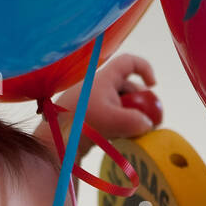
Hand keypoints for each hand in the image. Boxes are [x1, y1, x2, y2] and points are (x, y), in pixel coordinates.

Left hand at [37, 53, 159, 157]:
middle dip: (140, 103)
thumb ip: (134, 121)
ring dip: (130, 118)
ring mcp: (93, 105)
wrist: (52, 143)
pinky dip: (119, 127)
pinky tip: (120, 139)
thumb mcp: (111, 121)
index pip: (129, 62)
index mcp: (104, 79)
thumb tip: (148, 124)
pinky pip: (110, 119)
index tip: (153, 86)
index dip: (145, 69)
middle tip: (148, 121)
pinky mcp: (88, 121)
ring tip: (134, 133)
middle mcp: (98, 88)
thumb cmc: (79, 125)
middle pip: (128, 88)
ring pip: (120, 106)